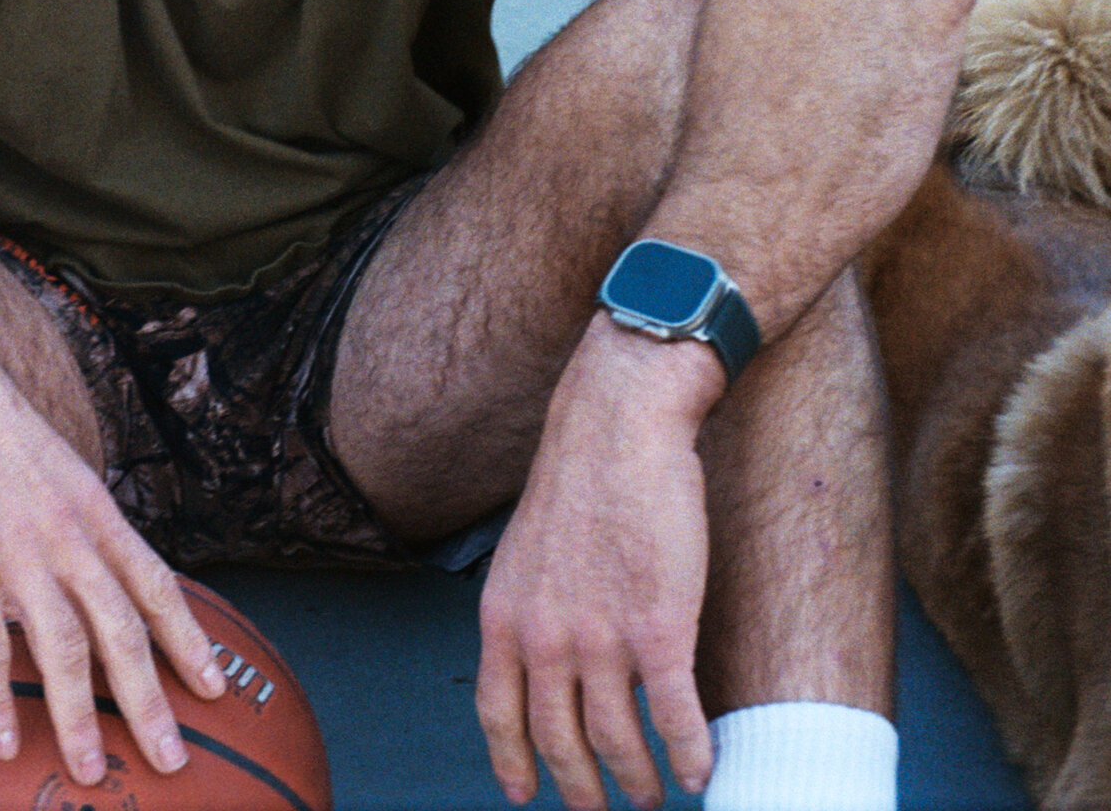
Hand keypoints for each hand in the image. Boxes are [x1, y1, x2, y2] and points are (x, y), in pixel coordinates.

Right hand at [0, 320, 226, 786]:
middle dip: (152, 700)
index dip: (188, 637)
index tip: (216, 685)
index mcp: (90, 503)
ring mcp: (17, 547)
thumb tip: (75, 549)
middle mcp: (67, 530)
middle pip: (123, 628)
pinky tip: (2, 742)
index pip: (154, 581)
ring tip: (89, 773)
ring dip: (81, 717)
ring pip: (65, 648)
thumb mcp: (42, 459)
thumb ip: (62, 508)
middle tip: (173, 760)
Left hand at [475, 318, 720, 810]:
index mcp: (504, 616)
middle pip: (561, 743)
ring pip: (621, 743)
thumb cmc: (579, 481)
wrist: (617, 428)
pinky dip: (692, 756)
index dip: (513, 763)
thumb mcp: (524, 551)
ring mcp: (601, 637)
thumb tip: (540, 656)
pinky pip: (677, 719)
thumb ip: (528, 608)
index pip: (499, 714)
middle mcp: (544, 637)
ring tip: (657, 796)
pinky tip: (703, 772)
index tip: (524, 794)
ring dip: (642, 782)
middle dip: (584, 791)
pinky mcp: (659, 627)